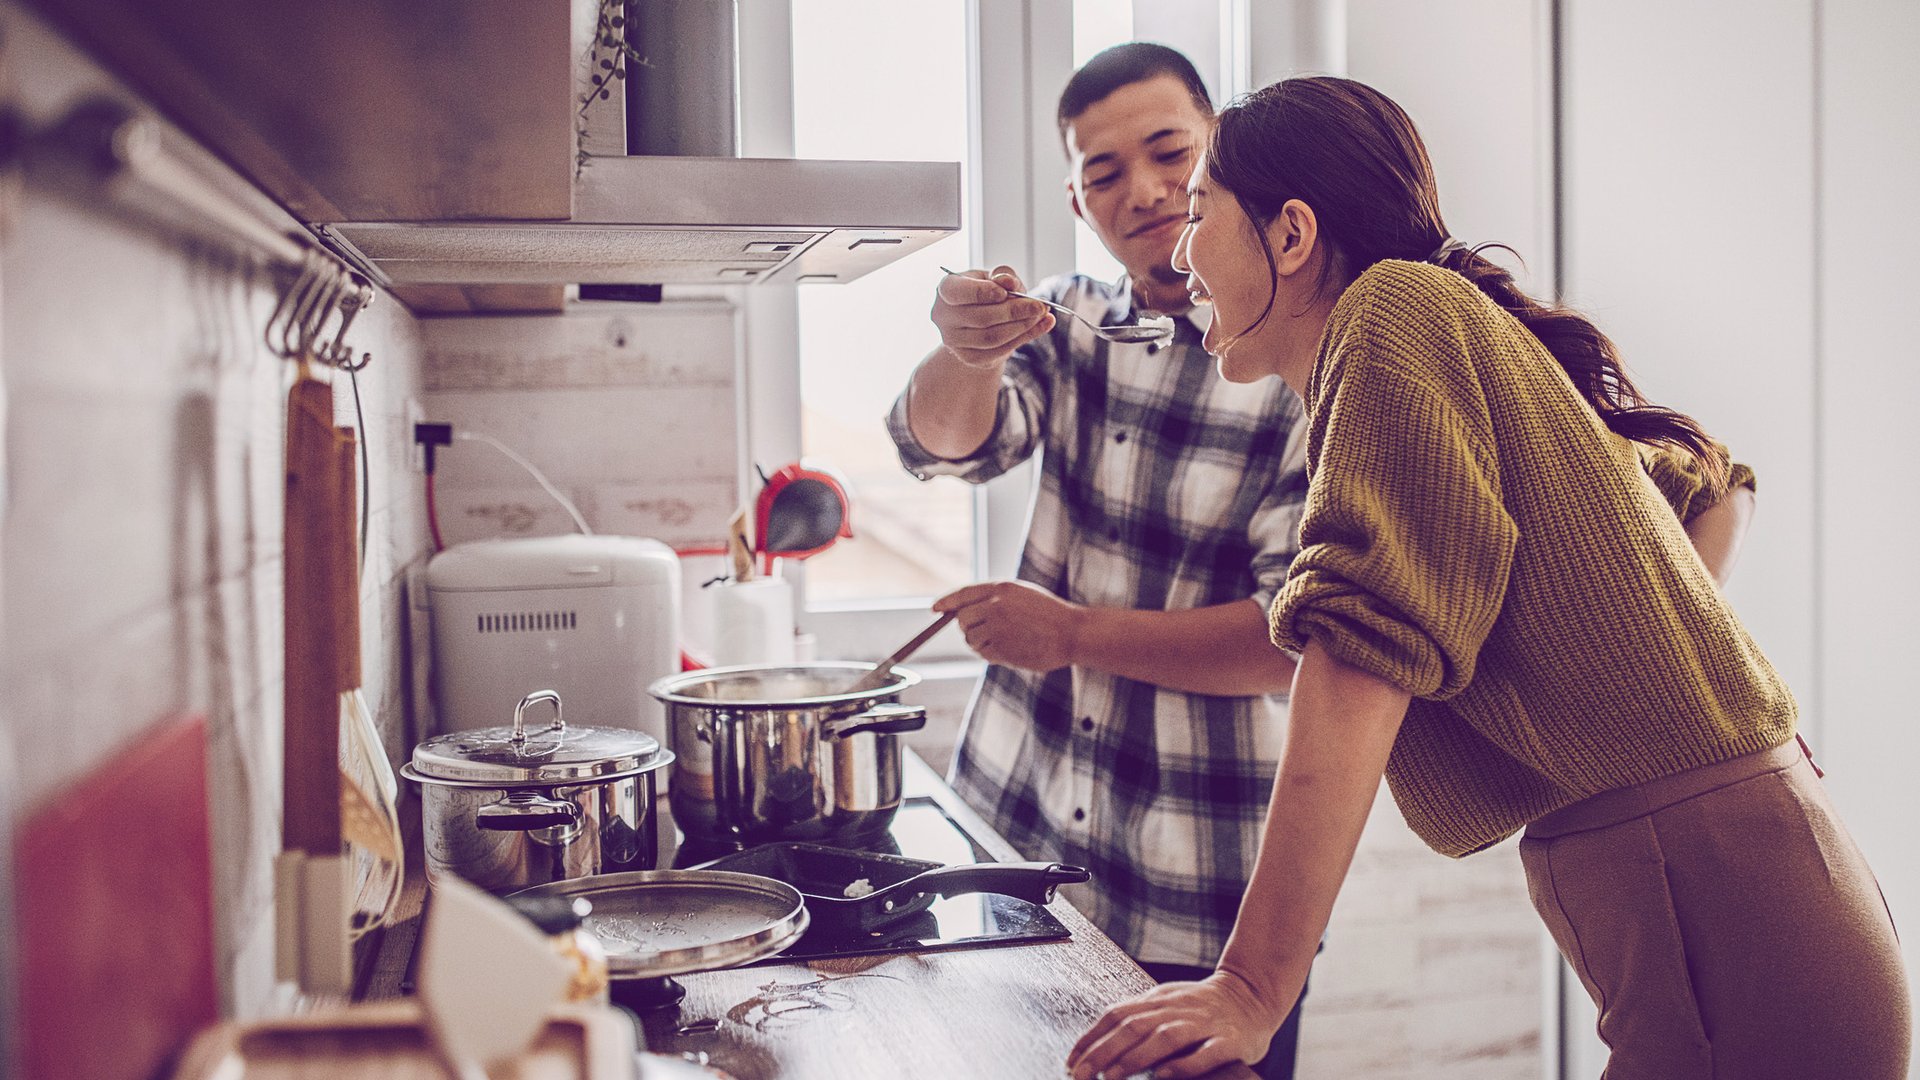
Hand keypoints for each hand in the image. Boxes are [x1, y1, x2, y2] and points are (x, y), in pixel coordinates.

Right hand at [931, 266, 1054, 368]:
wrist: (979, 323)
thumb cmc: (987, 293)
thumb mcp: (994, 277)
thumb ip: (1002, 274)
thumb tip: (1008, 281)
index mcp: (946, 290)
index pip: (957, 292)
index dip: (982, 292)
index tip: (1005, 292)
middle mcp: (944, 317)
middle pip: (982, 318)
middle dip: (1015, 311)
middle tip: (1040, 306)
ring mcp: (954, 341)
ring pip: (993, 337)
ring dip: (1023, 326)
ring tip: (1042, 314)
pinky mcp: (970, 357)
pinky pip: (1000, 351)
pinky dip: (1025, 337)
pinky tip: (1042, 325)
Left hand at [932, 581, 1083, 672]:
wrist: (1073, 633)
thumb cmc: (1049, 614)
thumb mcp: (1022, 594)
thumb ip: (994, 598)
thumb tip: (961, 610)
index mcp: (1001, 589)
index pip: (963, 594)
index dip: (946, 601)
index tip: (935, 609)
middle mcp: (995, 606)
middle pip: (962, 619)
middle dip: (968, 626)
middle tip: (984, 629)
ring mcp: (998, 629)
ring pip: (970, 639)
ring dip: (979, 641)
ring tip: (1002, 639)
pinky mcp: (1002, 649)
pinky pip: (983, 654)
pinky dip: (990, 654)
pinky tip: (1009, 649)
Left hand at [1066, 971, 1285, 1079]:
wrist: (1253, 995)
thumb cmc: (1203, 1006)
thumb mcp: (1167, 1003)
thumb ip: (1138, 1018)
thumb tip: (1098, 1043)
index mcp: (1159, 1000)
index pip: (1116, 1015)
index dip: (1091, 1038)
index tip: (1071, 1061)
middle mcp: (1177, 1009)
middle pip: (1133, 1026)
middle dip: (1103, 1052)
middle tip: (1081, 1074)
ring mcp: (1204, 1024)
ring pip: (1164, 1037)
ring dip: (1134, 1058)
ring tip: (1111, 1077)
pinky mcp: (1229, 1041)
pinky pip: (1205, 1053)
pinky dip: (1183, 1065)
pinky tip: (1164, 1075)